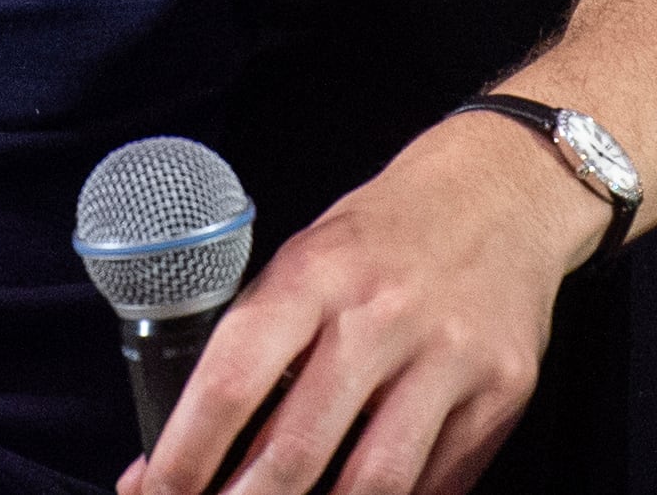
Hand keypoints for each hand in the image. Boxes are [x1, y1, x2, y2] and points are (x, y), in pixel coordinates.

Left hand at [120, 111, 602, 494]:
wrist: (503, 191)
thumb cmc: (384, 236)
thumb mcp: (306, 263)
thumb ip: (250, 353)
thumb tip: (173, 461)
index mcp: (317, 274)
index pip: (235, 377)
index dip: (186, 453)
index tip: (154, 494)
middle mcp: (383, 316)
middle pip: (298, 449)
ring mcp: (448, 359)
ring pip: (372, 485)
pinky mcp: (499, 394)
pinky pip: (434, 484)